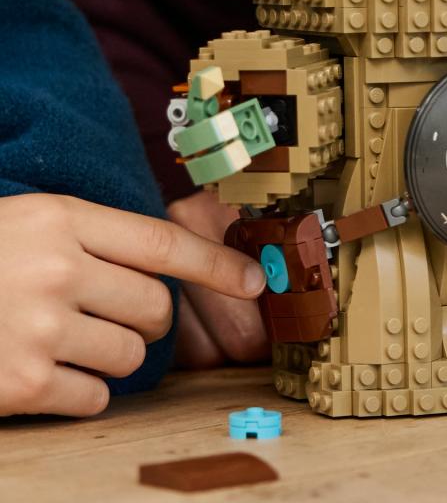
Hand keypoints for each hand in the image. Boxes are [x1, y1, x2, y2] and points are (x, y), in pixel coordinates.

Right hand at [0, 193, 264, 417]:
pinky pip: (98, 397)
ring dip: (112, 354)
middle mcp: (56, 268)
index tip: (256, 279)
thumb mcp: (34, 222)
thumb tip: (176, 269)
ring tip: (64, 338)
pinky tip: (44, 369)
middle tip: (108, 312)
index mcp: (62, 218)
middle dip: (147, 317)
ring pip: (133, 355)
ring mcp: (37, 327)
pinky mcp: (21, 385)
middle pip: (156, 307)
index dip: (218, 264)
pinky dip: (82, 390)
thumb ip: (100, 237)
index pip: (164, 243)